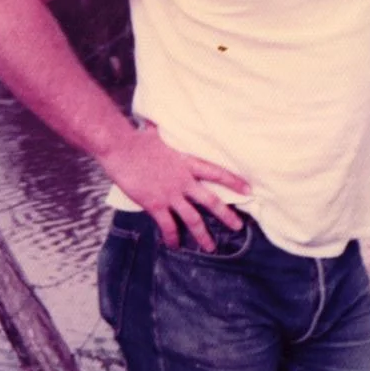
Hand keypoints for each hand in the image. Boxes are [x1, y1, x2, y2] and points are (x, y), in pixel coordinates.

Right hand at [98, 126, 251, 249]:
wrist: (121, 149)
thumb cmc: (138, 139)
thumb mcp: (159, 134)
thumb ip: (165, 133)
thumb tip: (158, 122)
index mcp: (187, 163)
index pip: (217, 173)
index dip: (234, 182)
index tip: (248, 190)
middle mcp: (183, 181)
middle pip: (211, 201)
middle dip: (226, 215)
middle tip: (238, 227)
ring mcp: (170, 194)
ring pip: (192, 219)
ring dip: (202, 235)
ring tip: (211, 247)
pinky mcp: (155, 204)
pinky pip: (167, 225)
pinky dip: (172, 237)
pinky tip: (175, 245)